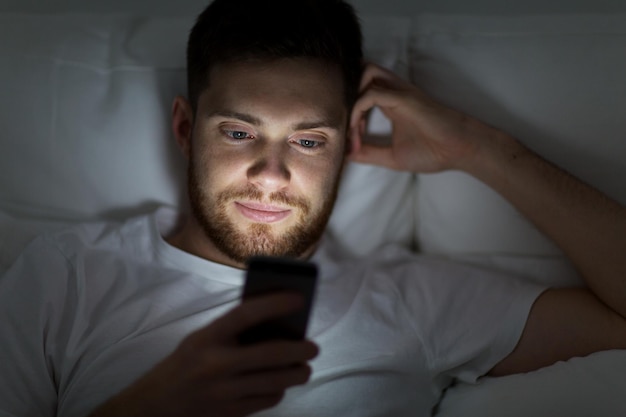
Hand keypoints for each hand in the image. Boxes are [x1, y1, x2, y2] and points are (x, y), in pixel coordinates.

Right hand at [89, 292, 318, 416]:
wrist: (154, 406)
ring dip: (296, 373)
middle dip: (299, 350)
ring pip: (275, 381)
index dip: (274, 303)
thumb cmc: (184, 364)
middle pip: (270, 354)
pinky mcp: (230, 412)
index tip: (298, 298)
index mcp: (207, 338)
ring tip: (304, 367)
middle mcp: (216, 364)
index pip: (245, 314)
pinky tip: (280, 384)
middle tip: (313, 347)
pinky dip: (278, 391)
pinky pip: (267, 400)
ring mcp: (224, 392)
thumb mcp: (201, 339)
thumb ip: (232, 331)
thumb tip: (276, 323)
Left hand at [349, 63, 499, 172]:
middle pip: (360, 75)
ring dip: (351, 97)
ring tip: (352, 127)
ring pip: (365, 74)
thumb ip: (369, 154)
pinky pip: (371, 93)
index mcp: (391, 103)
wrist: (460, 149)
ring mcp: (399, 92)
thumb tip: (345, 155)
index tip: (352, 144)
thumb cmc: (433, 151)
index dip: (348, 115)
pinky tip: (358, 129)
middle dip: (346, 98)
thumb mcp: (393, 156)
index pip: (360, 92)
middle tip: (348, 129)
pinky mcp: (404, 97)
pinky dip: (358, 109)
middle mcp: (393, 92)